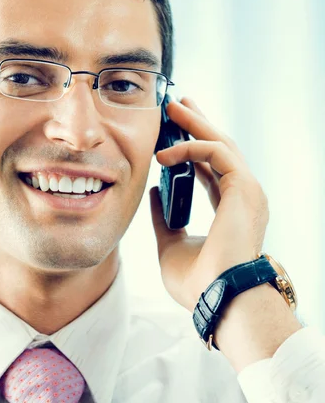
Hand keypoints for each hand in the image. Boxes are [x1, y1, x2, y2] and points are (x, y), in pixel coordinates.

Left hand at [149, 97, 269, 311]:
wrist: (218, 298)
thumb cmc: (198, 282)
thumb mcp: (170, 245)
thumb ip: (164, 218)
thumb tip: (155, 194)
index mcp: (229, 209)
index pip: (212, 169)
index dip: (192, 149)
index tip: (173, 134)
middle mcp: (242, 196)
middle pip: (219, 148)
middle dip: (198, 123)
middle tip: (178, 104)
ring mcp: (246, 190)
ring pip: (221, 144)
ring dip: (196, 123)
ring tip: (172, 107)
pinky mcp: (244, 187)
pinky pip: (216, 153)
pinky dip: (190, 148)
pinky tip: (164, 154)